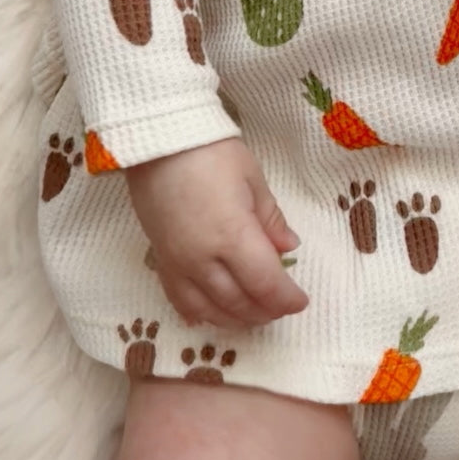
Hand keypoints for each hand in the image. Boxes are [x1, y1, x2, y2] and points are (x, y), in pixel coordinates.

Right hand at [126, 138, 308, 328]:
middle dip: (264, 311)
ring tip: (252, 316)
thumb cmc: (212, 152)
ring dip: (234, 318)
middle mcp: (203, 259)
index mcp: (233, 236)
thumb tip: (289, 247)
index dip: (286, 299)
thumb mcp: (252, 178)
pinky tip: (209, 316)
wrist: (158, 141)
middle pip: (238, 302)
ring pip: (208, 309)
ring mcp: (178, 263)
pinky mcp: (159, 259)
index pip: (265, 283)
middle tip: (280, 308)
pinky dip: (198, 313)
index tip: (300, 301)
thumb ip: (270, 219)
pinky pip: (178, 298)